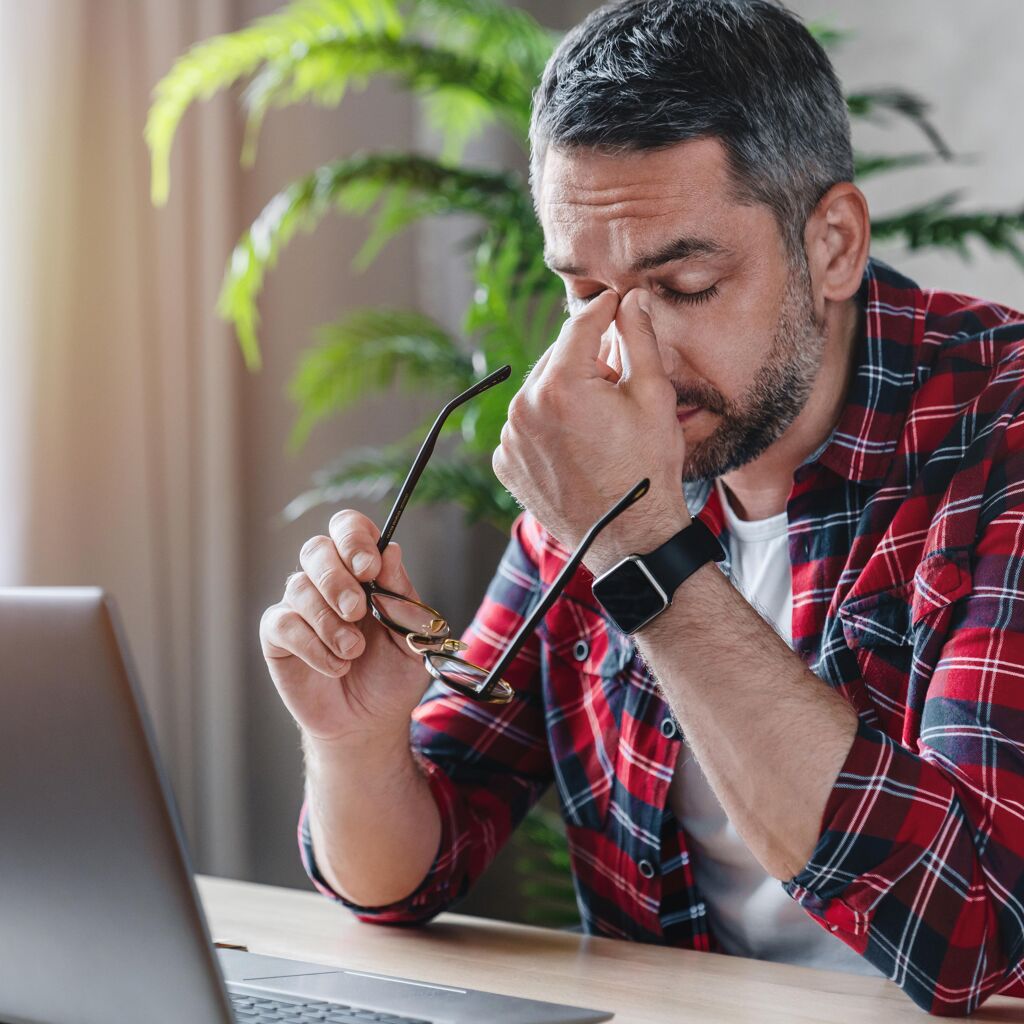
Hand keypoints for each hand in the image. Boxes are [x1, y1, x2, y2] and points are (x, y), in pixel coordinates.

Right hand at [260, 511, 430, 746]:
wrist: (369, 723)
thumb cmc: (392, 675)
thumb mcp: (412, 636)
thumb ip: (402, 597)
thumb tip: (391, 552)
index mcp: (363, 570)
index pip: (349, 529)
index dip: (354, 538)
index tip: (369, 566)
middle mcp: (328, 580)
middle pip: (316, 548)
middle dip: (336, 578)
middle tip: (357, 610)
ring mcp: (300, 606)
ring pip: (298, 586)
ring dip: (329, 622)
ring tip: (353, 652)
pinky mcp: (278, 635)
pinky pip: (283, 623)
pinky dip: (312, 646)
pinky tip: (336, 666)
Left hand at [493, 288, 690, 573]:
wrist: (630, 537)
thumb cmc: (648, 469)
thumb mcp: (654, 397)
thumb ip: (639, 339)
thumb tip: (631, 299)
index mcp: (562, 385)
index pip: (580, 323)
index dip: (604, 308)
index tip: (616, 300)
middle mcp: (524, 407)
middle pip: (558, 356)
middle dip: (587, 357)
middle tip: (618, 378)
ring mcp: (510, 438)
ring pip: (540, 390)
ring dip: (565, 391)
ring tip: (599, 422)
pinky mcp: (506, 462)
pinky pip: (526, 425)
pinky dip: (548, 424)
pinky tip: (577, 444)